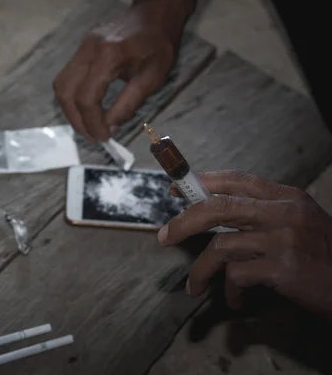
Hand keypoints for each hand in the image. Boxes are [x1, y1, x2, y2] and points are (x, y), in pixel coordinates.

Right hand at [52, 3, 181, 141]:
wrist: (155, 13)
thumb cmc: (159, 45)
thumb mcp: (152, 78)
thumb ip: (128, 104)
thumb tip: (109, 126)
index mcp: (108, 55)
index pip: (87, 97)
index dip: (91, 122)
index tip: (104, 137)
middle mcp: (88, 49)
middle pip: (65, 92)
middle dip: (76, 120)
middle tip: (93, 136)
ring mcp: (81, 47)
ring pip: (61, 85)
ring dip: (70, 110)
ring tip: (88, 125)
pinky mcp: (80, 49)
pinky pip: (67, 77)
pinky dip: (73, 97)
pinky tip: (88, 108)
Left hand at [159, 170, 331, 318]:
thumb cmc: (323, 257)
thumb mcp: (299, 224)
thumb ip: (263, 215)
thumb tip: (213, 213)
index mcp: (287, 197)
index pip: (236, 179)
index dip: (202, 182)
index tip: (175, 188)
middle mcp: (284, 211)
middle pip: (217, 207)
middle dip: (184, 222)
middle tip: (164, 237)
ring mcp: (284, 238)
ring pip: (221, 247)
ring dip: (201, 271)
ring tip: (195, 286)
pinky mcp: (283, 267)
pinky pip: (236, 275)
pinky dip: (229, 291)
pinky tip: (236, 300)